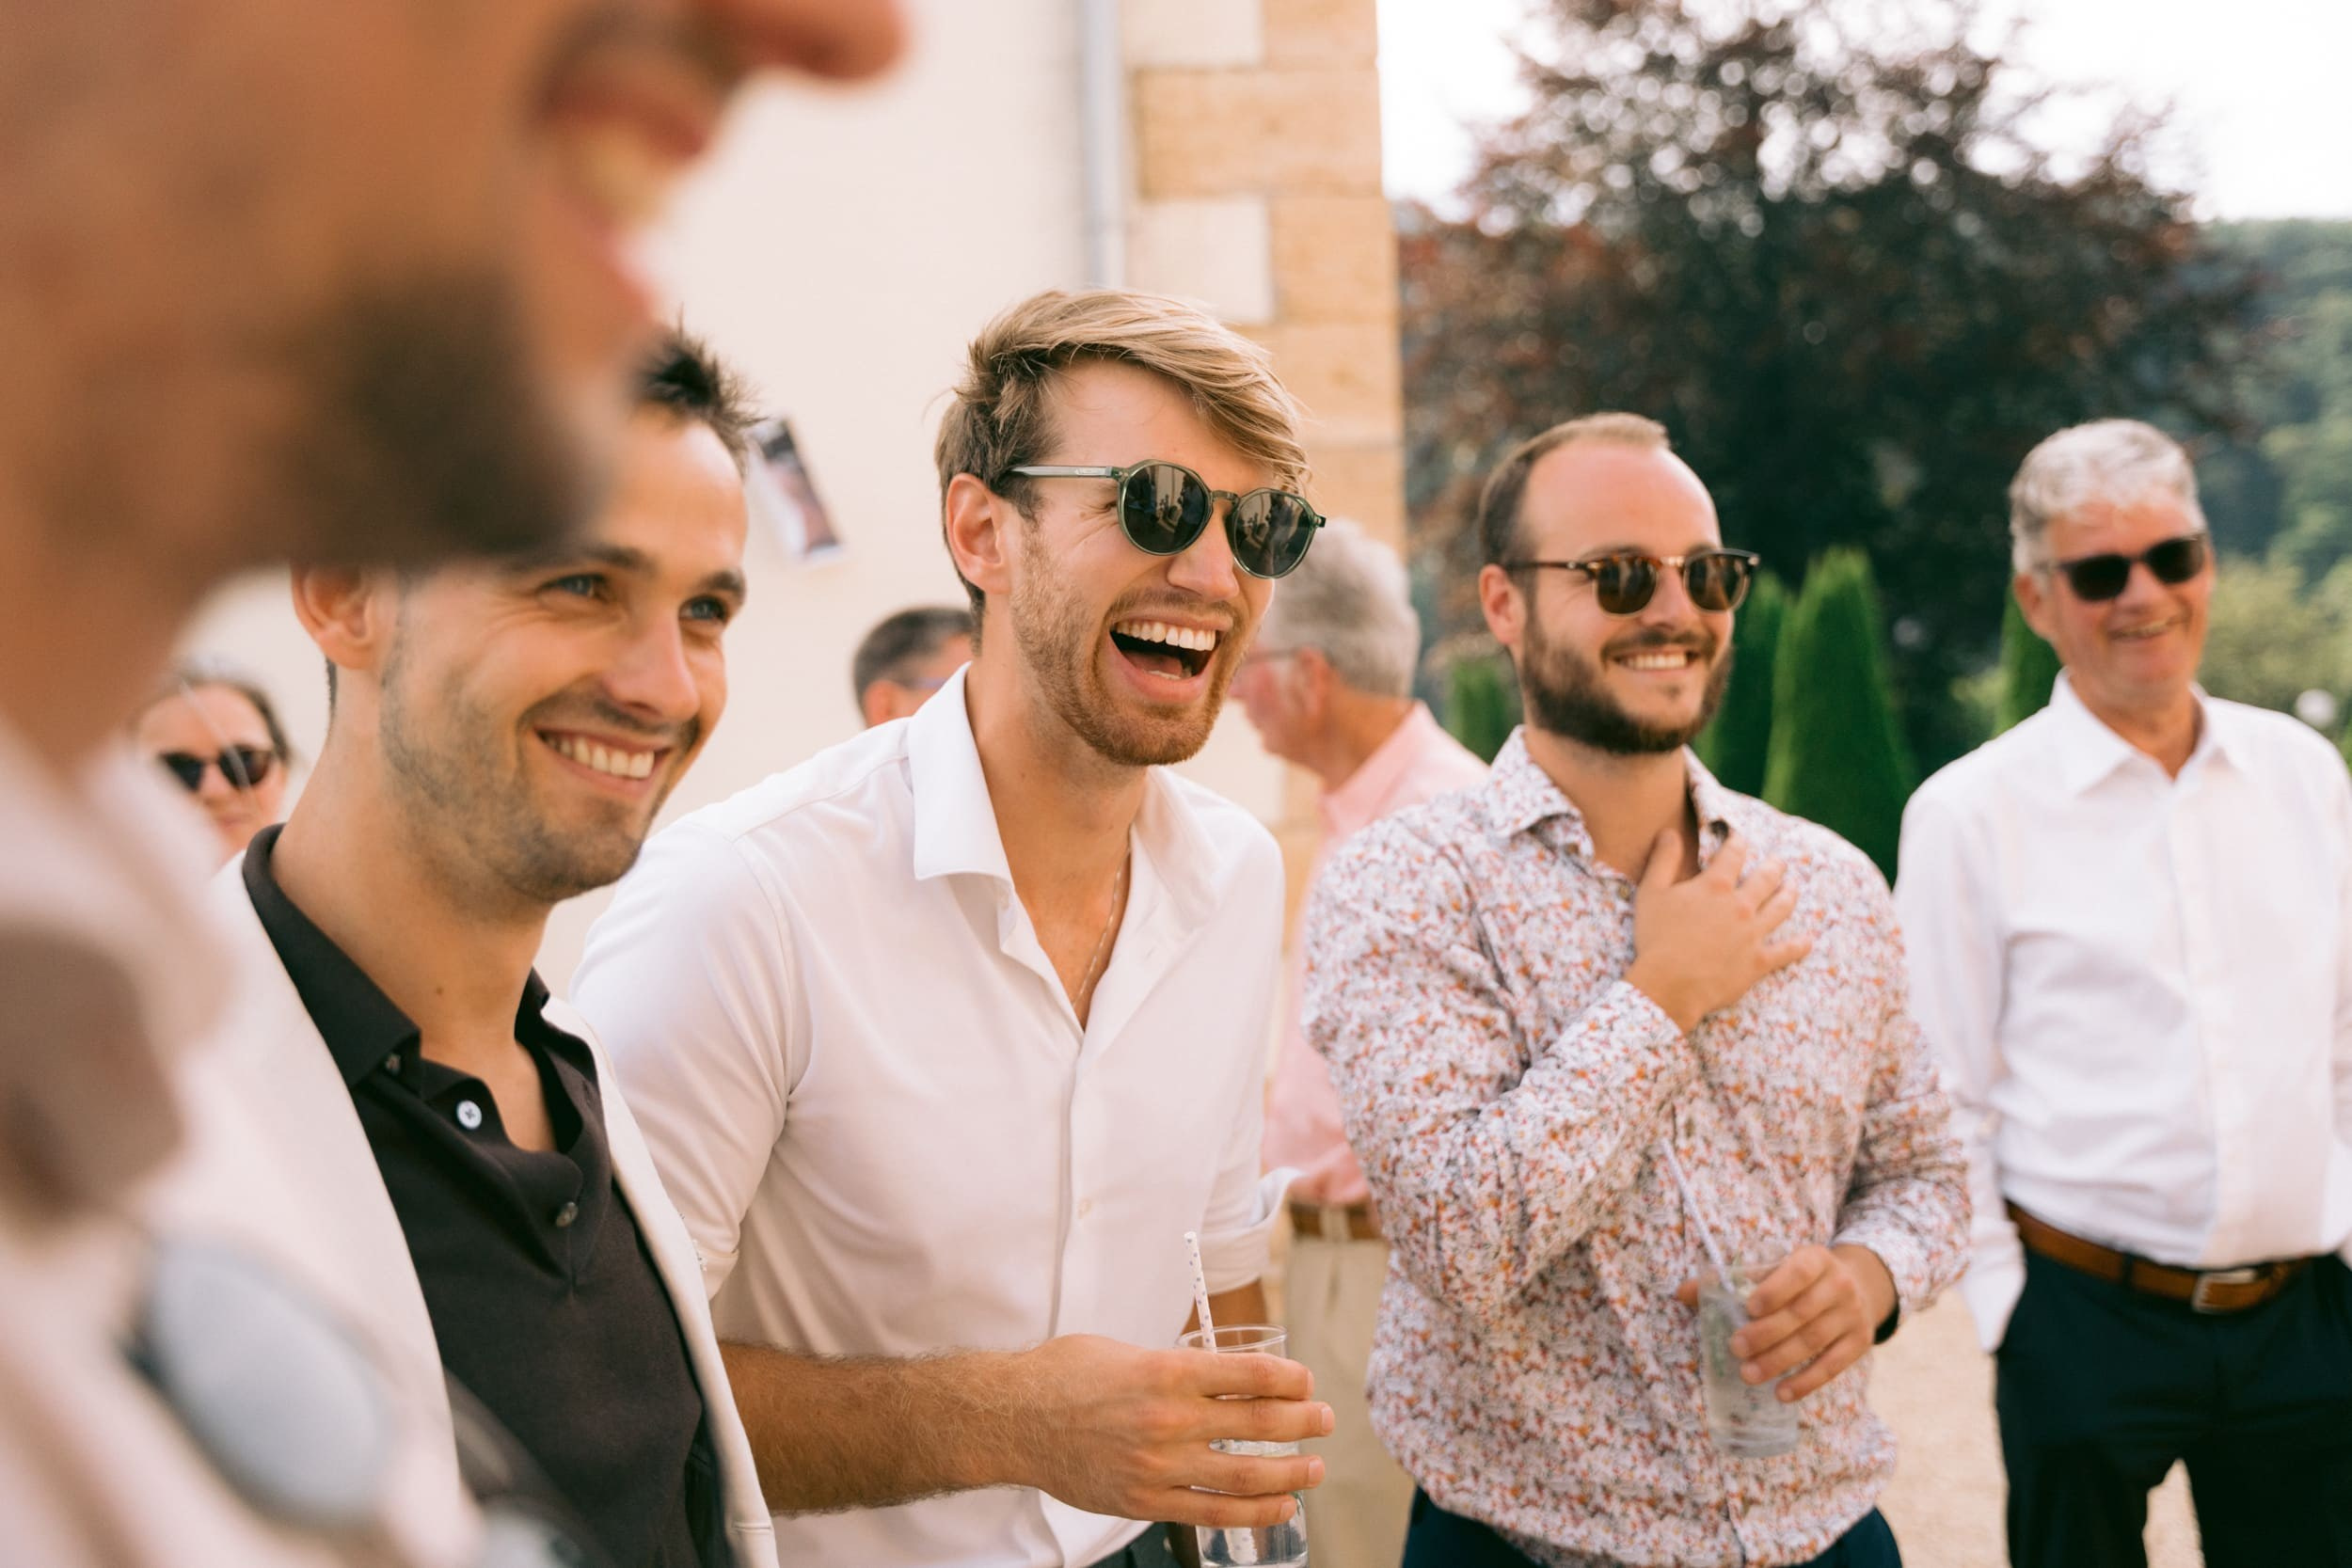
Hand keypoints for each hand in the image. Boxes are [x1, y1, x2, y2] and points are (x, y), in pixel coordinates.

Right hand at [1008, 1335, 1330, 1528]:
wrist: (1012, 1418)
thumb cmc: (1064, 1375)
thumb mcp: (1124, 1350)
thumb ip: (1174, 1366)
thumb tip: (1218, 1376)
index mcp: (1166, 1370)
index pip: (1248, 1373)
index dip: (1288, 1378)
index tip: (1306, 1381)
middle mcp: (1168, 1418)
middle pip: (1257, 1423)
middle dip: (1302, 1422)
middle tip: (1325, 1420)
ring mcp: (1158, 1465)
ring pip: (1243, 1475)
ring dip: (1289, 1472)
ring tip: (1314, 1468)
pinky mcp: (1144, 1500)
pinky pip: (1210, 1513)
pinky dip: (1252, 1513)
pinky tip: (1280, 1507)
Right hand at [1624, 831, 1810, 1031]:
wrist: (1669, 985)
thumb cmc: (1655, 938)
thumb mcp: (1651, 893)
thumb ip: (1663, 860)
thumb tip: (1669, 832)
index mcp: (1715, 886)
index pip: (1734, 854)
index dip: (1738, 842)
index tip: (1740, 839)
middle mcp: (1740, 905)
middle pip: (1766, 878)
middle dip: (1773, 866)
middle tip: (1778, 862)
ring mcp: (1753, 934)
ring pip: (1781, 908)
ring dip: (1789, 895)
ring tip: (1793, 888)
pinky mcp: (1758, 961)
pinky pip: (1786, 951)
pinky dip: (1799, 946)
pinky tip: (1808, 940)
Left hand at [1674, 1244, 1895, 1401]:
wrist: (1858, 1286)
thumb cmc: (1800, 1279)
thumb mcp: (1775, 1268)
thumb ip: (1731, 1279)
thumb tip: (1680, 1293)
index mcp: (1815, 1259)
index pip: (1798, 1272)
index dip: (1774, 1290)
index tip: (1748, 1308)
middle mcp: (1839, 1285)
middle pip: (1801, 1313)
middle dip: (1766, 1333)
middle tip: (1736, 1348)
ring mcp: (1852, 1315)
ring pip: (1814, 1341)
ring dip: (1780, 1361)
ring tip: (1749, 1375)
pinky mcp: (1860, 1342)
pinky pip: (1833, 1366)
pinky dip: (1806, 1382)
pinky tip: (1782, 1393)